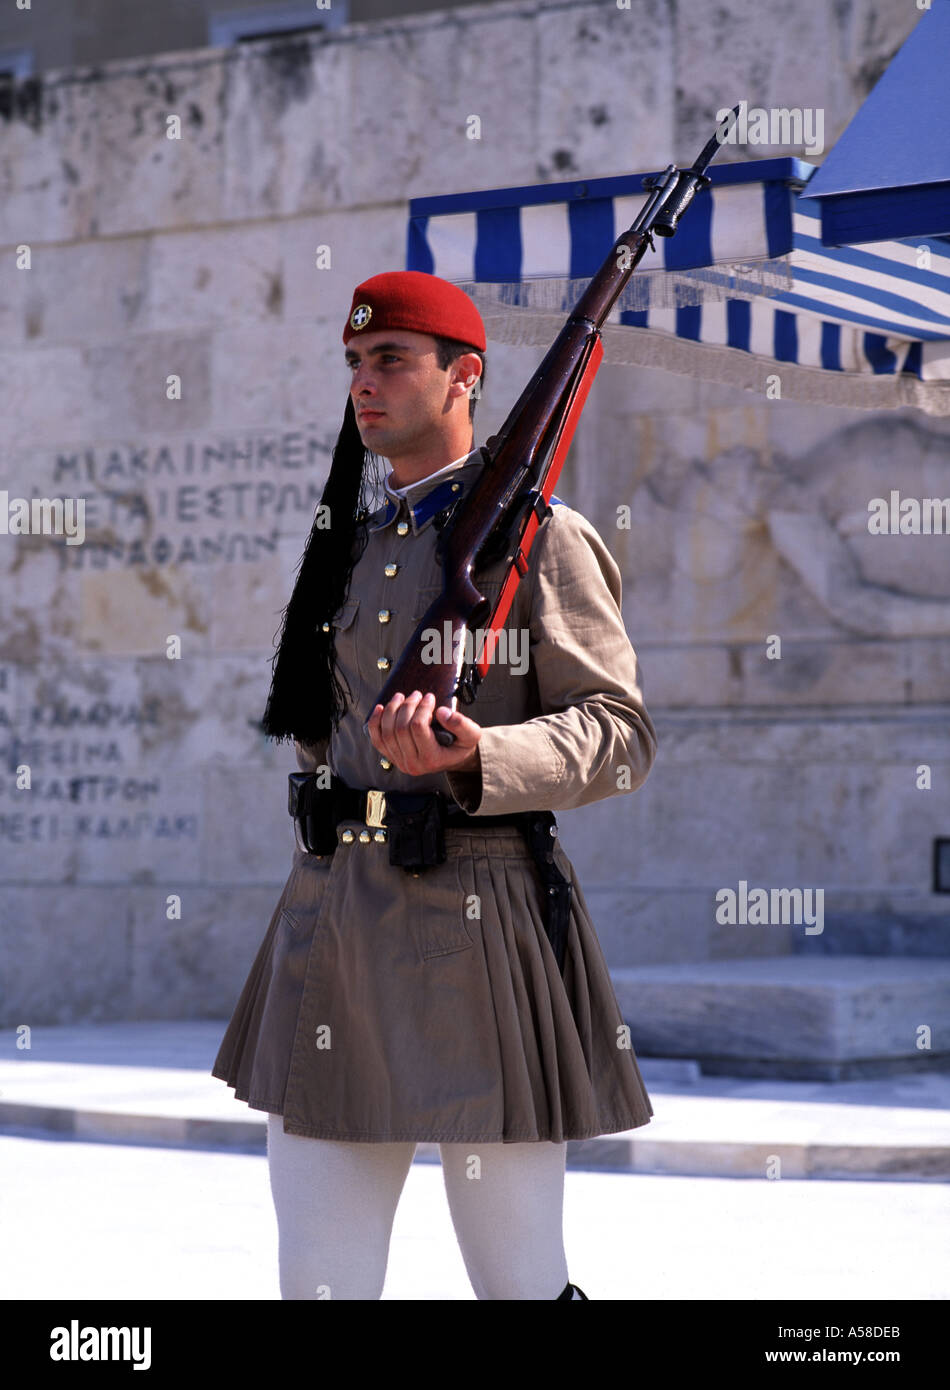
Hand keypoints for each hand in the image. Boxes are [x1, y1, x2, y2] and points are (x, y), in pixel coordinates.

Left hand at [366, 691, 481, 775]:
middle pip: (400, 729)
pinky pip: (377, 740)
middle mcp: (413, 764)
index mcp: (431, 759)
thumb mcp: (471, 734)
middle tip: (416, 694)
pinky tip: (379, 708)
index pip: (418, 728)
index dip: (421, 708)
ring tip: (401, 697)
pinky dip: (375, 723)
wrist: (453, 757)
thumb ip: (460, 723)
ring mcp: (400, 761)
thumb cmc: (461, 744)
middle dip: (406, 706)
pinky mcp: (392, 756)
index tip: (429, 697)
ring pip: (386, 732)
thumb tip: (441, 712)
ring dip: (391, 710)